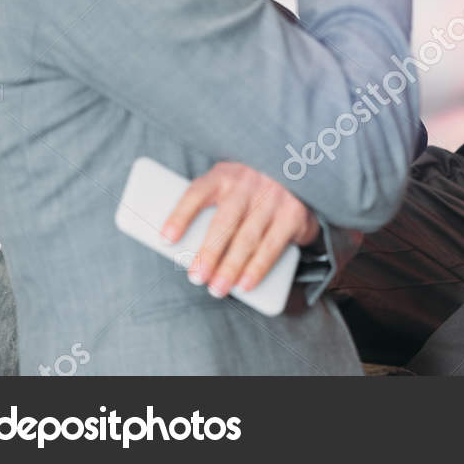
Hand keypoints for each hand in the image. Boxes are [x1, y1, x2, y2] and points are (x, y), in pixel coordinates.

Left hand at [162, 161, 319, 297]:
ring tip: (216, 289)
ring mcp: (273, 197)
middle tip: (196, 278)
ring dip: (230, 267)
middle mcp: (249, 183)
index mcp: (225, 175)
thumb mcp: (229, 190)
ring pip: (247, 237)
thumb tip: (182, 252)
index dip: (181, 216)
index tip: (165, 241)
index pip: (197, 193)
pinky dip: (258, 267)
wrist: (298, 174)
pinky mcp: (293, 213)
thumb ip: (210, 212)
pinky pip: (272, 245)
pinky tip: (245, 284)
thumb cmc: (250, 193)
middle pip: (224, 222)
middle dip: (208, 253)